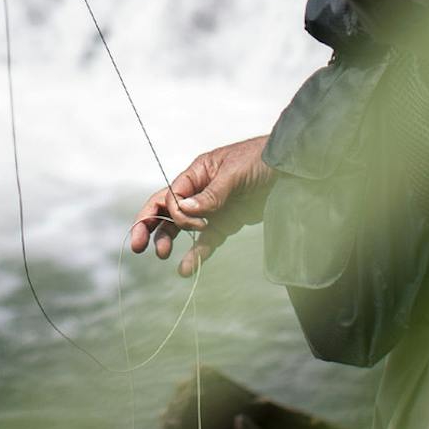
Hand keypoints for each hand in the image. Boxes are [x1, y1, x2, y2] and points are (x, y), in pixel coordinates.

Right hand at [128, 136, 274, 277]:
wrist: (290, 168)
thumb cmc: (260, 159)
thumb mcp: (235, 172)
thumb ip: (211, 193)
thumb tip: (185, 210)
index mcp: (197, 173)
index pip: (171, 195)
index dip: (173, 212)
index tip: (193, 221)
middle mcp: (199, 192)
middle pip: (166, 210)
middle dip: (149, 225)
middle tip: (138, 244)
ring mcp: (212, 210)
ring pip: (182, 229)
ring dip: (168, 241)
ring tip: (162, 255)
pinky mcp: (226, 224)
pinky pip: (206, 242)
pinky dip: (196, 255)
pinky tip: (187, 269)